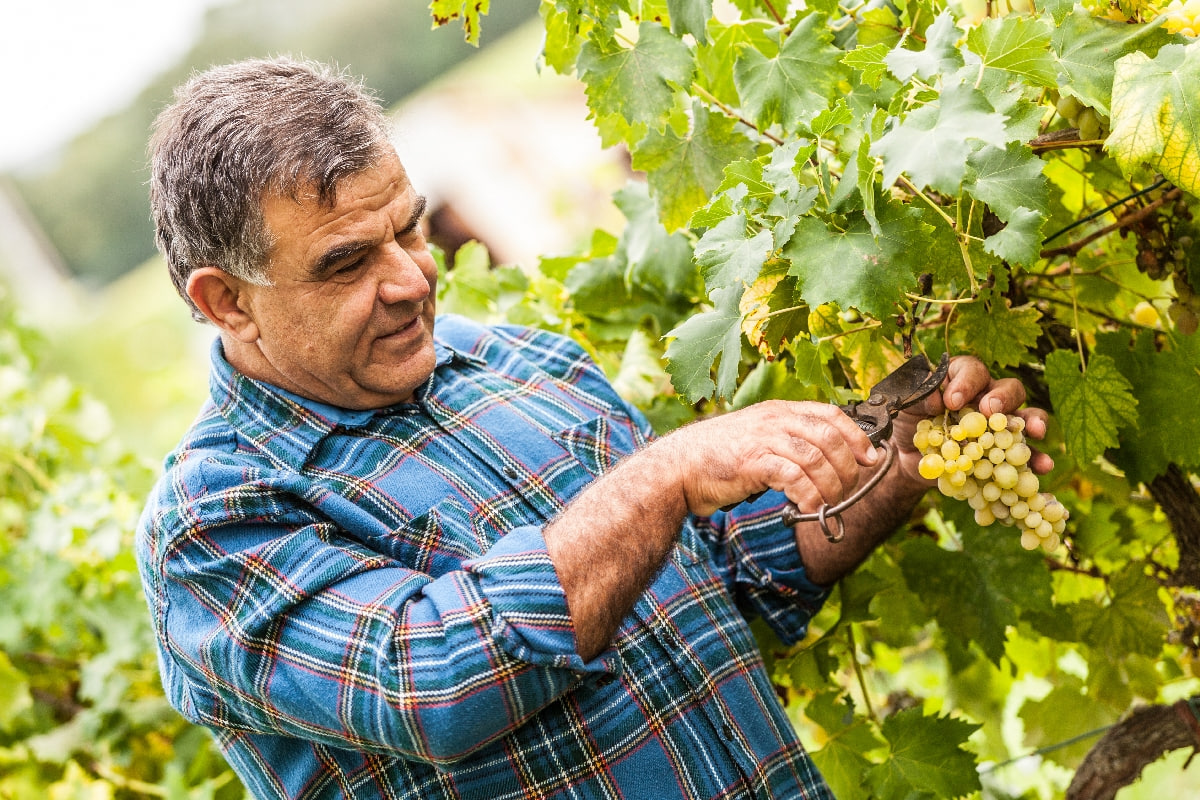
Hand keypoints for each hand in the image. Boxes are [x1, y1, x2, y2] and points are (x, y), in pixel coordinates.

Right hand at [655, 400, 882, 515]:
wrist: (679, 466)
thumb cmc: (718, 457)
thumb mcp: (757, 438)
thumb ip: (787, 443)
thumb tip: (824, 463)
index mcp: (778, 411)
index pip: (829, 414)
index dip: (856, 436)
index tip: (869, 458)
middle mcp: (773, 419)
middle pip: (829, 436)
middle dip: (847, 467)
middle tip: (849, 489)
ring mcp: (763, 438)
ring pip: (816, 458)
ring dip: (831, 485)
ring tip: (830, 503)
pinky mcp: (753, 461)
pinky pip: (794, 477)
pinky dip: (809, 495)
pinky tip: (809, 508)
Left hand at [891, 356, 1052, 489]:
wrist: (912, 458)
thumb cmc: (910, 422)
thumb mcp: (905, 407)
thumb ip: (919, 398)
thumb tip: (938, 399)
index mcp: (962, 377)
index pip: (971, 370)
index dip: (966, 383)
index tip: (952, 402)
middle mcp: (987, 396)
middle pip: (1008, 389)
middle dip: (1003, 398)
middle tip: (991, 411)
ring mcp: (1000, 424)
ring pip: (1024, 416)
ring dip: (1033, 422)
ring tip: (1036, 431)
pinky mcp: (1004, 450)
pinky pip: (1025, 453)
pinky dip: (1036, 458)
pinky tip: (1043, 466)